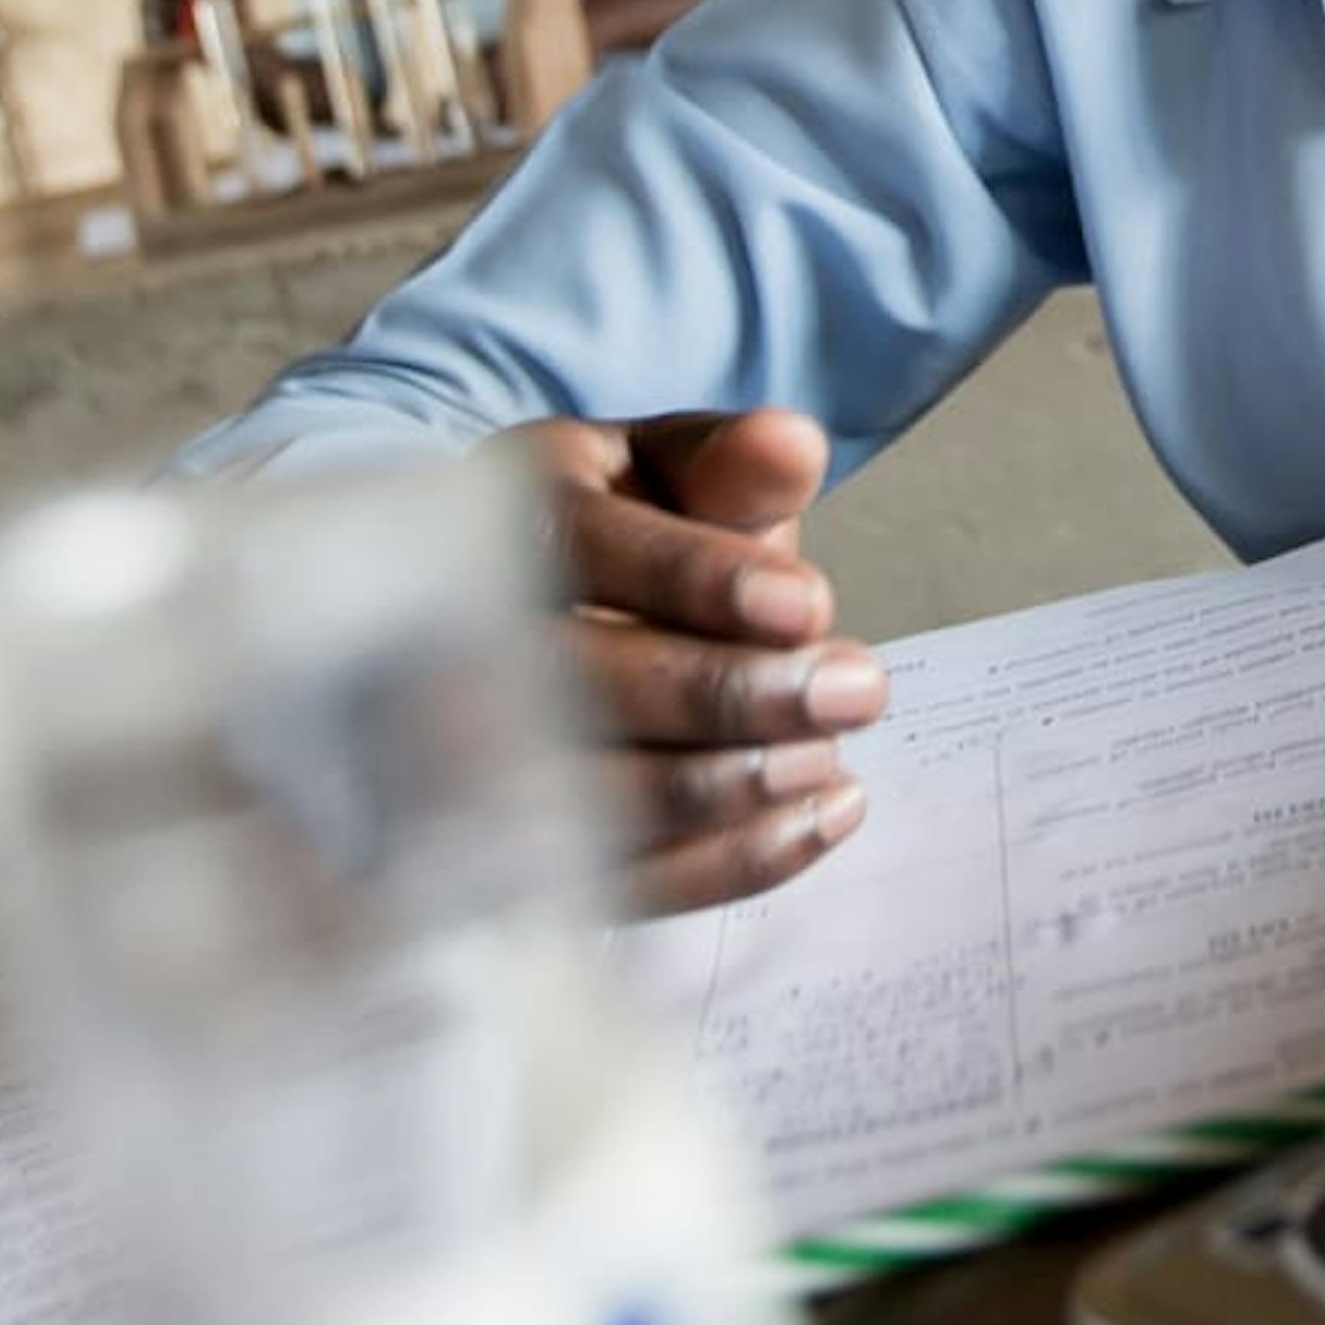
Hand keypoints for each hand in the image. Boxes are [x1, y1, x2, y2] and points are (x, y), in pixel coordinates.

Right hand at [520, 408, 884, 912]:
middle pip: (584, 685)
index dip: (695, 580)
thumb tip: (791, 443)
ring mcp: (477, 759)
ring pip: (599, 797)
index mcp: (506, 516)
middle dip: (734, 696)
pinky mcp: (531, 853)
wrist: (566, 623)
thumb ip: (733, 465)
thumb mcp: (677, 478)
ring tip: (832, 756)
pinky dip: (735, 859)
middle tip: (859, 689)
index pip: (580, 546)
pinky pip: (627, 880)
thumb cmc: (637, 539)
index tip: (808, 605)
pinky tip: (822, 815)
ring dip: (734, 786)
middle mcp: (465, 637)